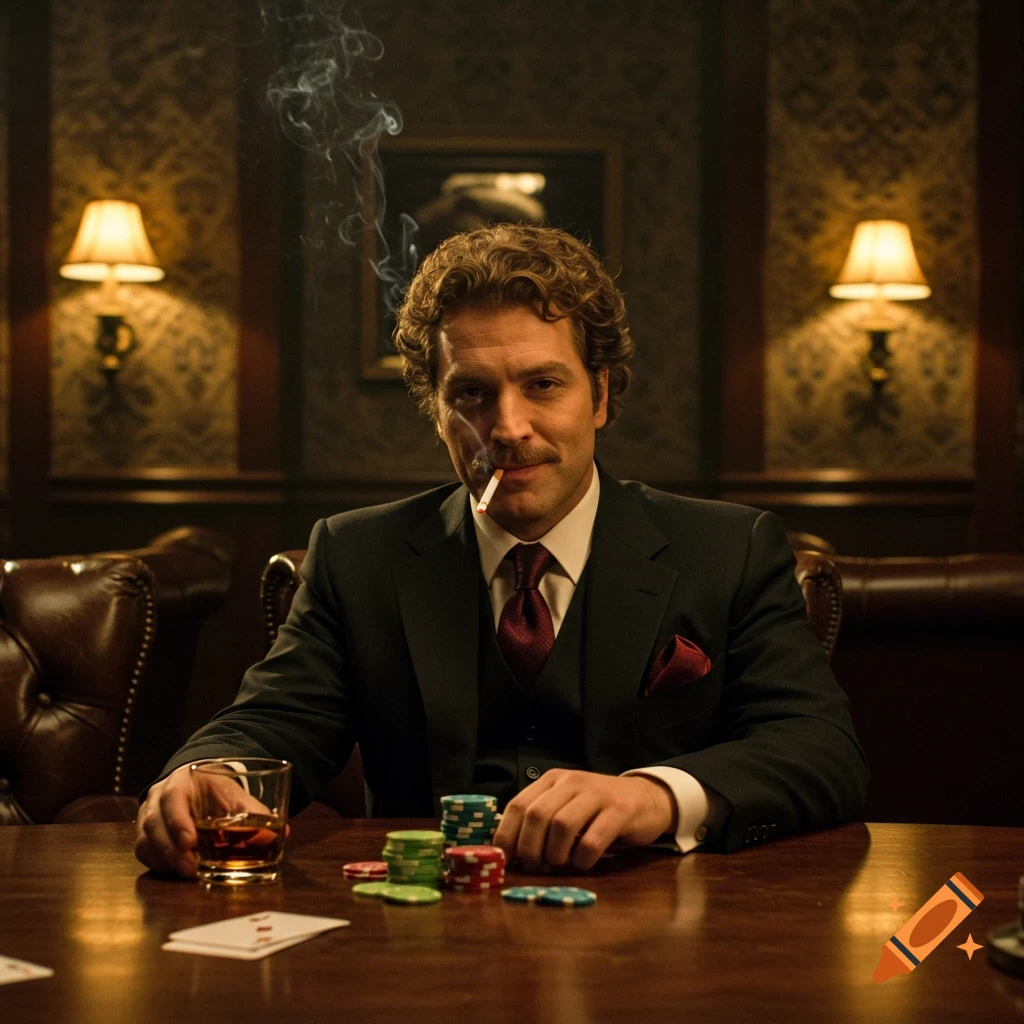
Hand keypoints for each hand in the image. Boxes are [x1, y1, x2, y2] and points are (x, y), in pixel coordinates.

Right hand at [134, 763, 281, 878]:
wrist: (194, 780)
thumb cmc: (215, 787)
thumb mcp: (233, 791)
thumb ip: (253, 810)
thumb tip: (284, 832)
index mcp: (180, 781)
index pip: (172, 799)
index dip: (178, 821)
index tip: (191, 842)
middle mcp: (157, 798)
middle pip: (154, 824)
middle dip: (171, 850)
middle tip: (191, 869)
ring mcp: (147, 817)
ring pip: (145, 841)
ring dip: (165, 861)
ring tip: (189, 875)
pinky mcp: (145, 835)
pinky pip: (144, 853)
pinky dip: (160, 865)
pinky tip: (179, 873)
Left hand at [491, 769, 677, 871]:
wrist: (646, 798)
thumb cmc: (598, 809)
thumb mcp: (566, 805)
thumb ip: (541, 820)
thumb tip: (509, 851)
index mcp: (553, 780)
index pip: (518, 805)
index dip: (506, 835)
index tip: (504, 860)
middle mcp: (572, 781)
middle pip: (537, 816)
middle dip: (529, 848)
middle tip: (535, 868)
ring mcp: (597, 794)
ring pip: (562, 826)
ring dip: (555, 855)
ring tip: (560, 865)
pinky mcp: (620, 811)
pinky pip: (592, 840)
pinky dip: (582, 859)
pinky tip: (584, 863)